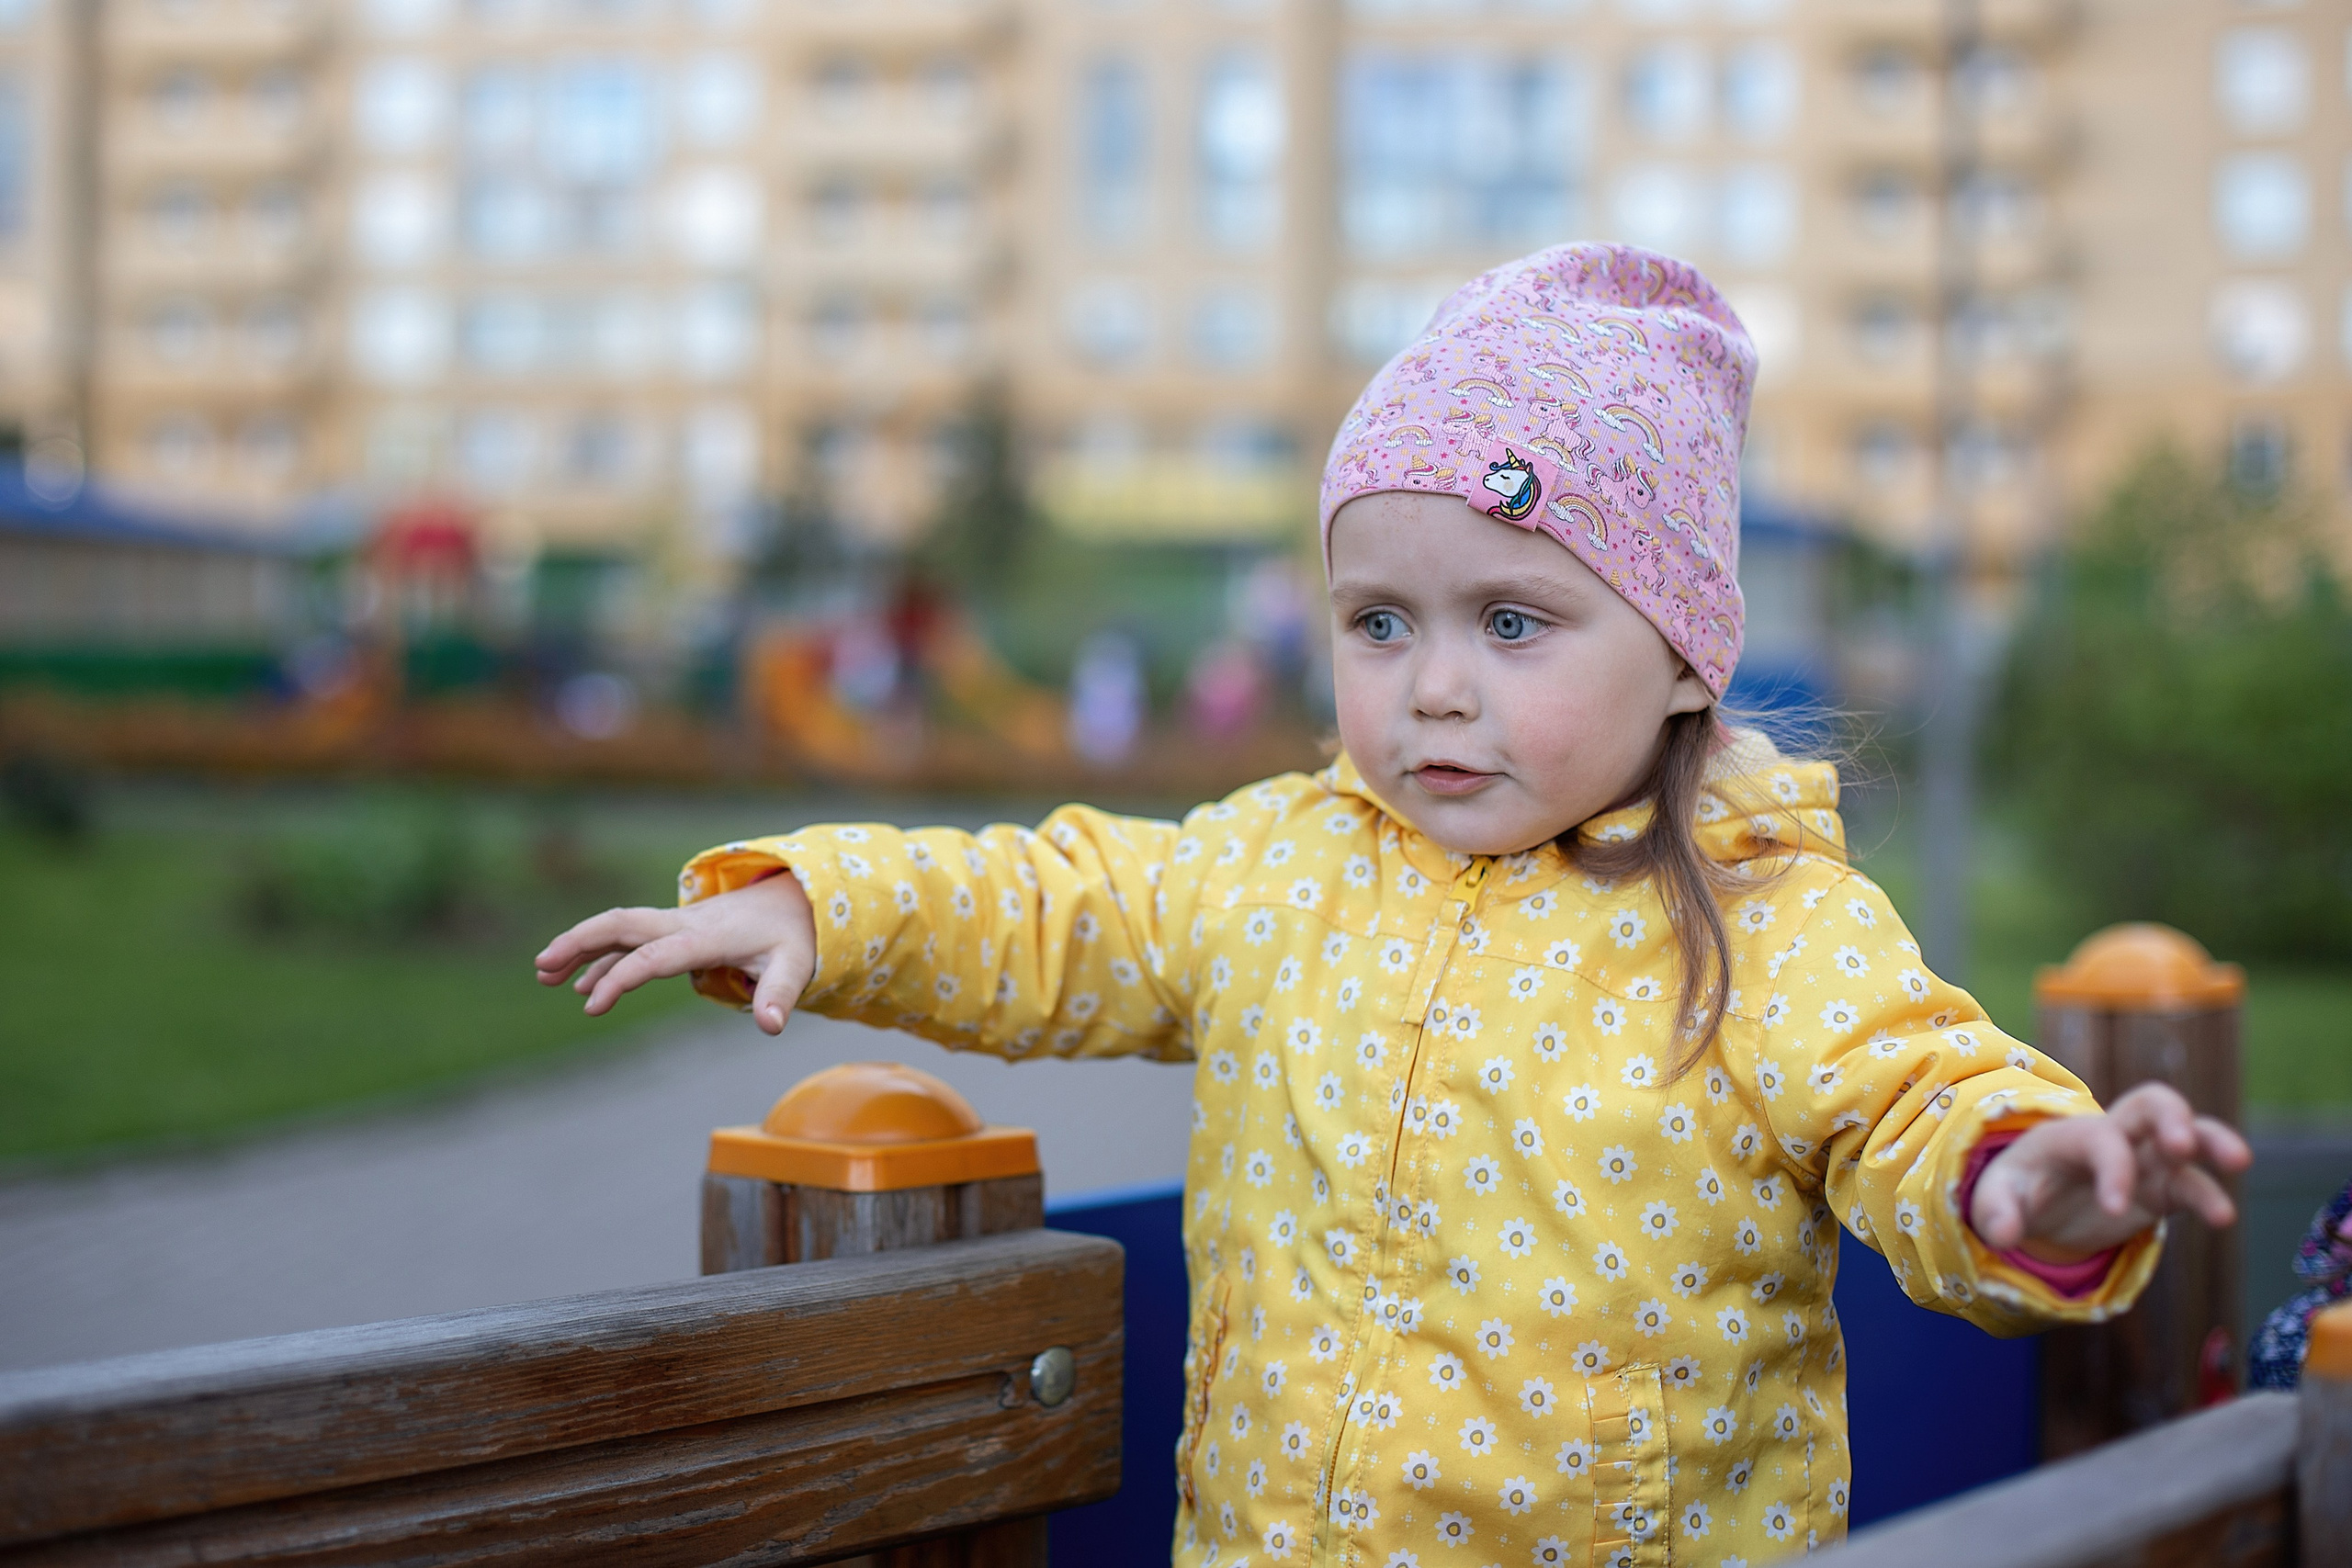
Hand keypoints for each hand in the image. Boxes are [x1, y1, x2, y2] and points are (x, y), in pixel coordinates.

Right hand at [534, 871, 816, 1035]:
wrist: (795, 899)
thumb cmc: (793, 936)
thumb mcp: (796, 965)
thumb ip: (780, 994)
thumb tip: (771, 1027)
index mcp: (707, 936)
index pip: (655, 955)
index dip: (621, 976)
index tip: (591, 1004)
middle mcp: (684, 924)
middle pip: (623, 924)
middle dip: (580, 941)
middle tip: (541, 968)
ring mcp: (676, 925)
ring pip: (620, 928)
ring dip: (582, 946)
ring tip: (543, 973)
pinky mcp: (676, 931)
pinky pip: (631, 941)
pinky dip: (603, 956)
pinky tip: (581, 982)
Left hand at [1969, 1083, 2252, 1263]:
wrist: (2035, 1200)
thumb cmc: (2016, 1188)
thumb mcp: (1994, 1197)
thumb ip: (1994, 1212)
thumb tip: (2003, 1235)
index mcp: (2070, 1134)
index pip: (2100, 1138)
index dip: (2113, 1168)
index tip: (2114, 1208)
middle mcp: (2114, 1136)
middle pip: (2152, 1103)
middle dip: (2172, 1115)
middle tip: (2184, 1144)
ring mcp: (2143, 1160)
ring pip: (2189, 1135)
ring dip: (2213, 1141)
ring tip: (2238, 1162)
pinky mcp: (2161, 1189)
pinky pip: (2192, 1184)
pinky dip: (2210, 1196)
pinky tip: (2223, 1218)